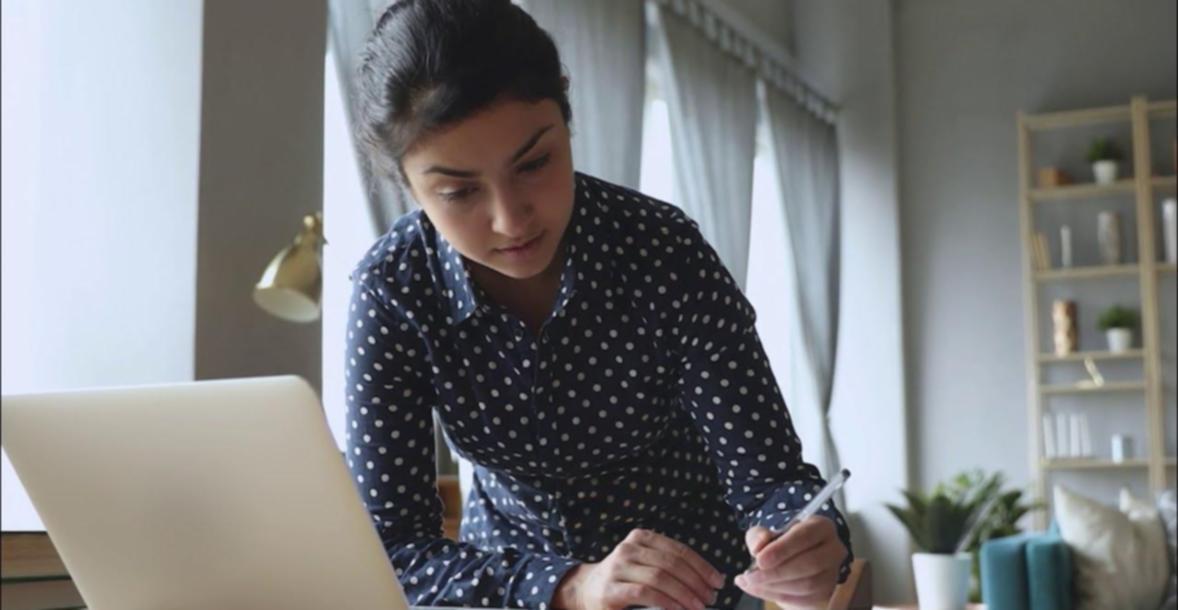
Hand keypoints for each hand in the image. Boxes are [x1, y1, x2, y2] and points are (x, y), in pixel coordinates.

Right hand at [553, 528, 726, 609]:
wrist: (586, 592)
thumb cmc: (624, 581)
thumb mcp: (646, 565)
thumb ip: (669, 567)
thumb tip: (707, 581)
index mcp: (641, 538)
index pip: (679, 549)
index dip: (702, 565)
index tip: (718, 581)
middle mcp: (628, 548)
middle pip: (671, 563)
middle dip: (696, 582)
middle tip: (710, 597)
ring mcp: (618, 567)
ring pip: (660, 576)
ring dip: (684, 593)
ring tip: (698, 606)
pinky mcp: (611, 589)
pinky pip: (646, 592)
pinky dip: (667, 601)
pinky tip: (679, 609)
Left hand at [734, 517, 846, 608]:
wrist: (790, 561)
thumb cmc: (780, 543)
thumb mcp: (766, 533)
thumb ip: (759, 536)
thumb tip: (758, 546)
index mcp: (821, 527)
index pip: (805, 536)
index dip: (782, 549)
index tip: (759, 559)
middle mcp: (833, 549)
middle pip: (810, 563)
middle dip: (777, 572)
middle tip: (751, 576)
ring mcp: (832, 573)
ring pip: (808, 584)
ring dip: (775, 586)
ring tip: (750, 583)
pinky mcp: (826, 593)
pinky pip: (804, 600)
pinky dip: (776, 596)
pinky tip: (758, 589)